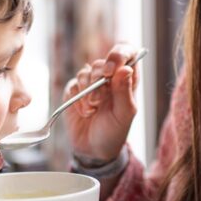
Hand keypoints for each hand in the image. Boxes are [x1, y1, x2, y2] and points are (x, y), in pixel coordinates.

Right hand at [63, 44, 139, 160]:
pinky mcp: (75, 90)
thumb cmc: (114, 132)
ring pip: (85, 72)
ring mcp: (91, 83)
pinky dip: (77, 99)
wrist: (93, 149)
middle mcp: (109, 77)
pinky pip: (73, 85)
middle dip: (98, 81)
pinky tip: (84, 112)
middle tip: (98, 101)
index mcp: (127, 79)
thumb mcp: (124, 115)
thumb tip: (125, 68)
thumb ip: (124, 91)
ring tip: (91, 110)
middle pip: (102, 63)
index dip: (119, 54)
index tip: (111, 69)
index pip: (127, 51)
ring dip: (87, 92)